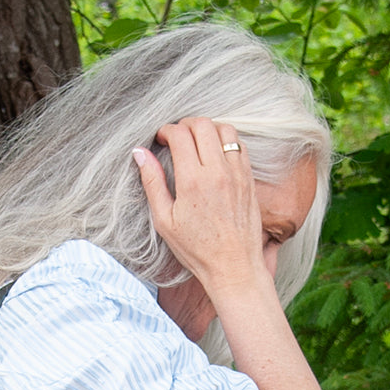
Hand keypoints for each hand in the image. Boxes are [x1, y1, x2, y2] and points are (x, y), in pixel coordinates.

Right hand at [132, 117, 265, 298]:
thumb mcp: (164, 220)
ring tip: (196, 142)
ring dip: (207, 129)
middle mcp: (217, 172)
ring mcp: (237, 173)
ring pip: (224, 129)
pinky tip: (215, 154)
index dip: (166, 131)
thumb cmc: (197, 249)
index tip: (160, 140)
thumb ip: (152, 183)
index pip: (179, 135)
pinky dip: (225, 140)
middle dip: (185, 124)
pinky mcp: (249, 178)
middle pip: (202, 125)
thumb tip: (140, 154)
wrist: (234, 266)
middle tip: (176, 137)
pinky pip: (239, 145)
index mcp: (193, 181)